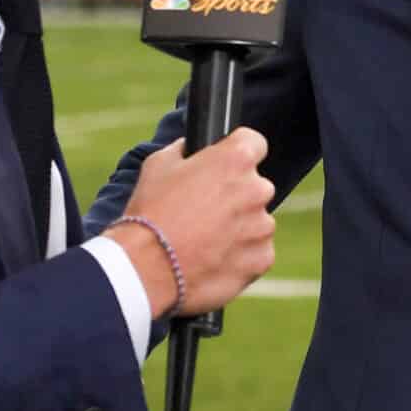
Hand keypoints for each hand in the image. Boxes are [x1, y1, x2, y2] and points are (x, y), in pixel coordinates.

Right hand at [107, 129, 276, 317]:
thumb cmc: (151, 212)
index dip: (236, 152)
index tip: (225, 165)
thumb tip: (191, 150)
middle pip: (255, 186)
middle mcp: (257, 190)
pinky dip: (241, 255)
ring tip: (205, 239)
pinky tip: (213, 258)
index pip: (253, 143)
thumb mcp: (159, 164)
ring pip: (257, 221)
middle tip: (204, 210)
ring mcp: (262, 226)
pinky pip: (257, 251)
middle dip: (236, 194)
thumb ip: (185, 151)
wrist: (148, 267)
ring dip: (239, 227)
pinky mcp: (262, 258)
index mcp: (236, 159)